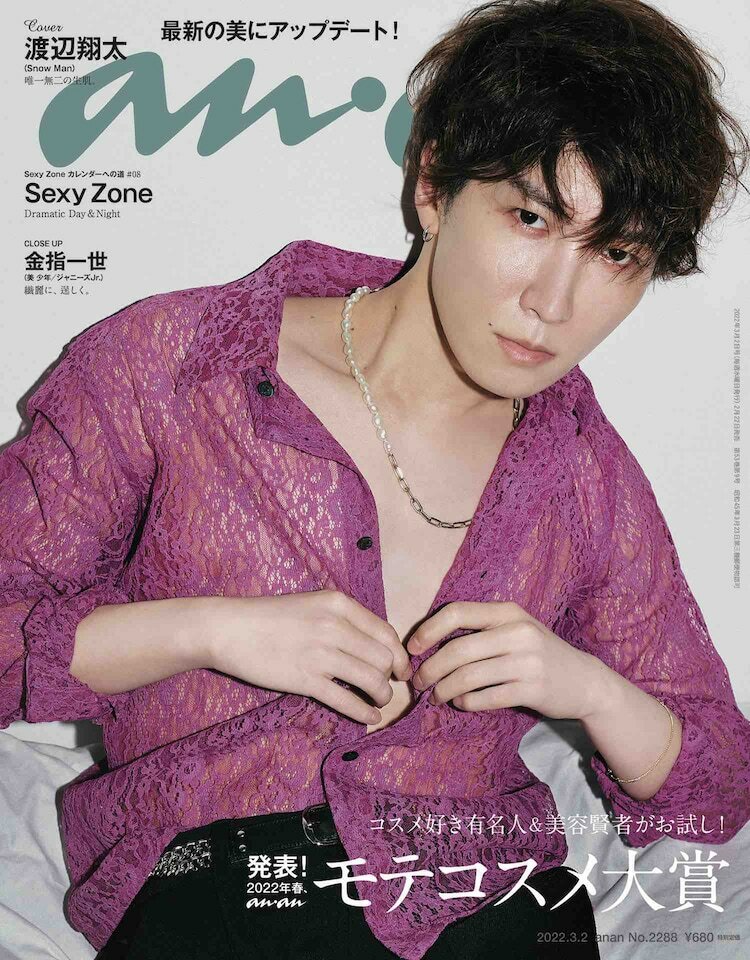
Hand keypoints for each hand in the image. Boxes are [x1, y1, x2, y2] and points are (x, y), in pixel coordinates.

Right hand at [205, 589, 411, 724]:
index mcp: (339, 604)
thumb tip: (373, 645)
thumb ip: (343, 619)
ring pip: (372, 680)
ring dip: (382, 695)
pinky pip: (347, 701)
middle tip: (387, 686)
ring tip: (379, 701)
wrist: (229, 629)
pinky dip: (365, 712)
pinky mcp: (306, 680)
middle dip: (392, 677)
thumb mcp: (313, 604)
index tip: (401, 669)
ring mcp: (320, 654)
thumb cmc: (270, 616)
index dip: (400, 655)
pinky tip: (370, 717)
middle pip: (384, 658)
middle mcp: (335, 626)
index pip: (386, 632)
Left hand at [407, 601, 604, 719]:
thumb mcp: (515, 629)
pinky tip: (461, 703)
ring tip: (435, 696)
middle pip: (457, 650)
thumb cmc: (539, 653)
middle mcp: (517, 632)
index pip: (457, 612)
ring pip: (467, 677)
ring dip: (443, 690)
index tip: (413, 648)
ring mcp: (526, 662)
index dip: (428, 630)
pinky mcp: (532, 690)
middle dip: (430, 669)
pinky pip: (484, 698)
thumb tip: (428, 643)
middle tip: (418, 682)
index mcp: (508, 612)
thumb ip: (481, 630)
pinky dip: (465, 702)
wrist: (585, 681)